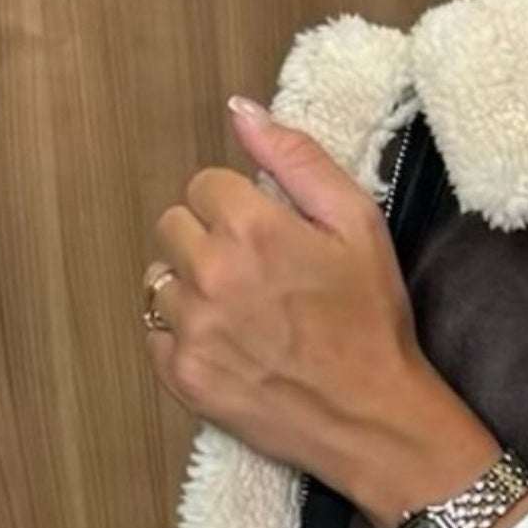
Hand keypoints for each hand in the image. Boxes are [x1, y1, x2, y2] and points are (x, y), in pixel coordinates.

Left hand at [143, 96, 452, 499]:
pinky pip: (155, 332)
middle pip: (173, 226)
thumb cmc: (371, 322)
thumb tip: (241, 109)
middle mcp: (211, 273)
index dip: (238, 208)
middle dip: (208, 242)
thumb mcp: (358, 225)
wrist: (373, 418)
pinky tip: (230, 347)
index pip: (203, 185)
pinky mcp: (181, 375)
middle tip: (257, 277)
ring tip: (243, 315)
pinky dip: (183, 336)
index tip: (269, 238)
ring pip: (159, 280)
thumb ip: (297, 158)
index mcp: (252, 226)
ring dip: (191, 288)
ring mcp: (190, 328)